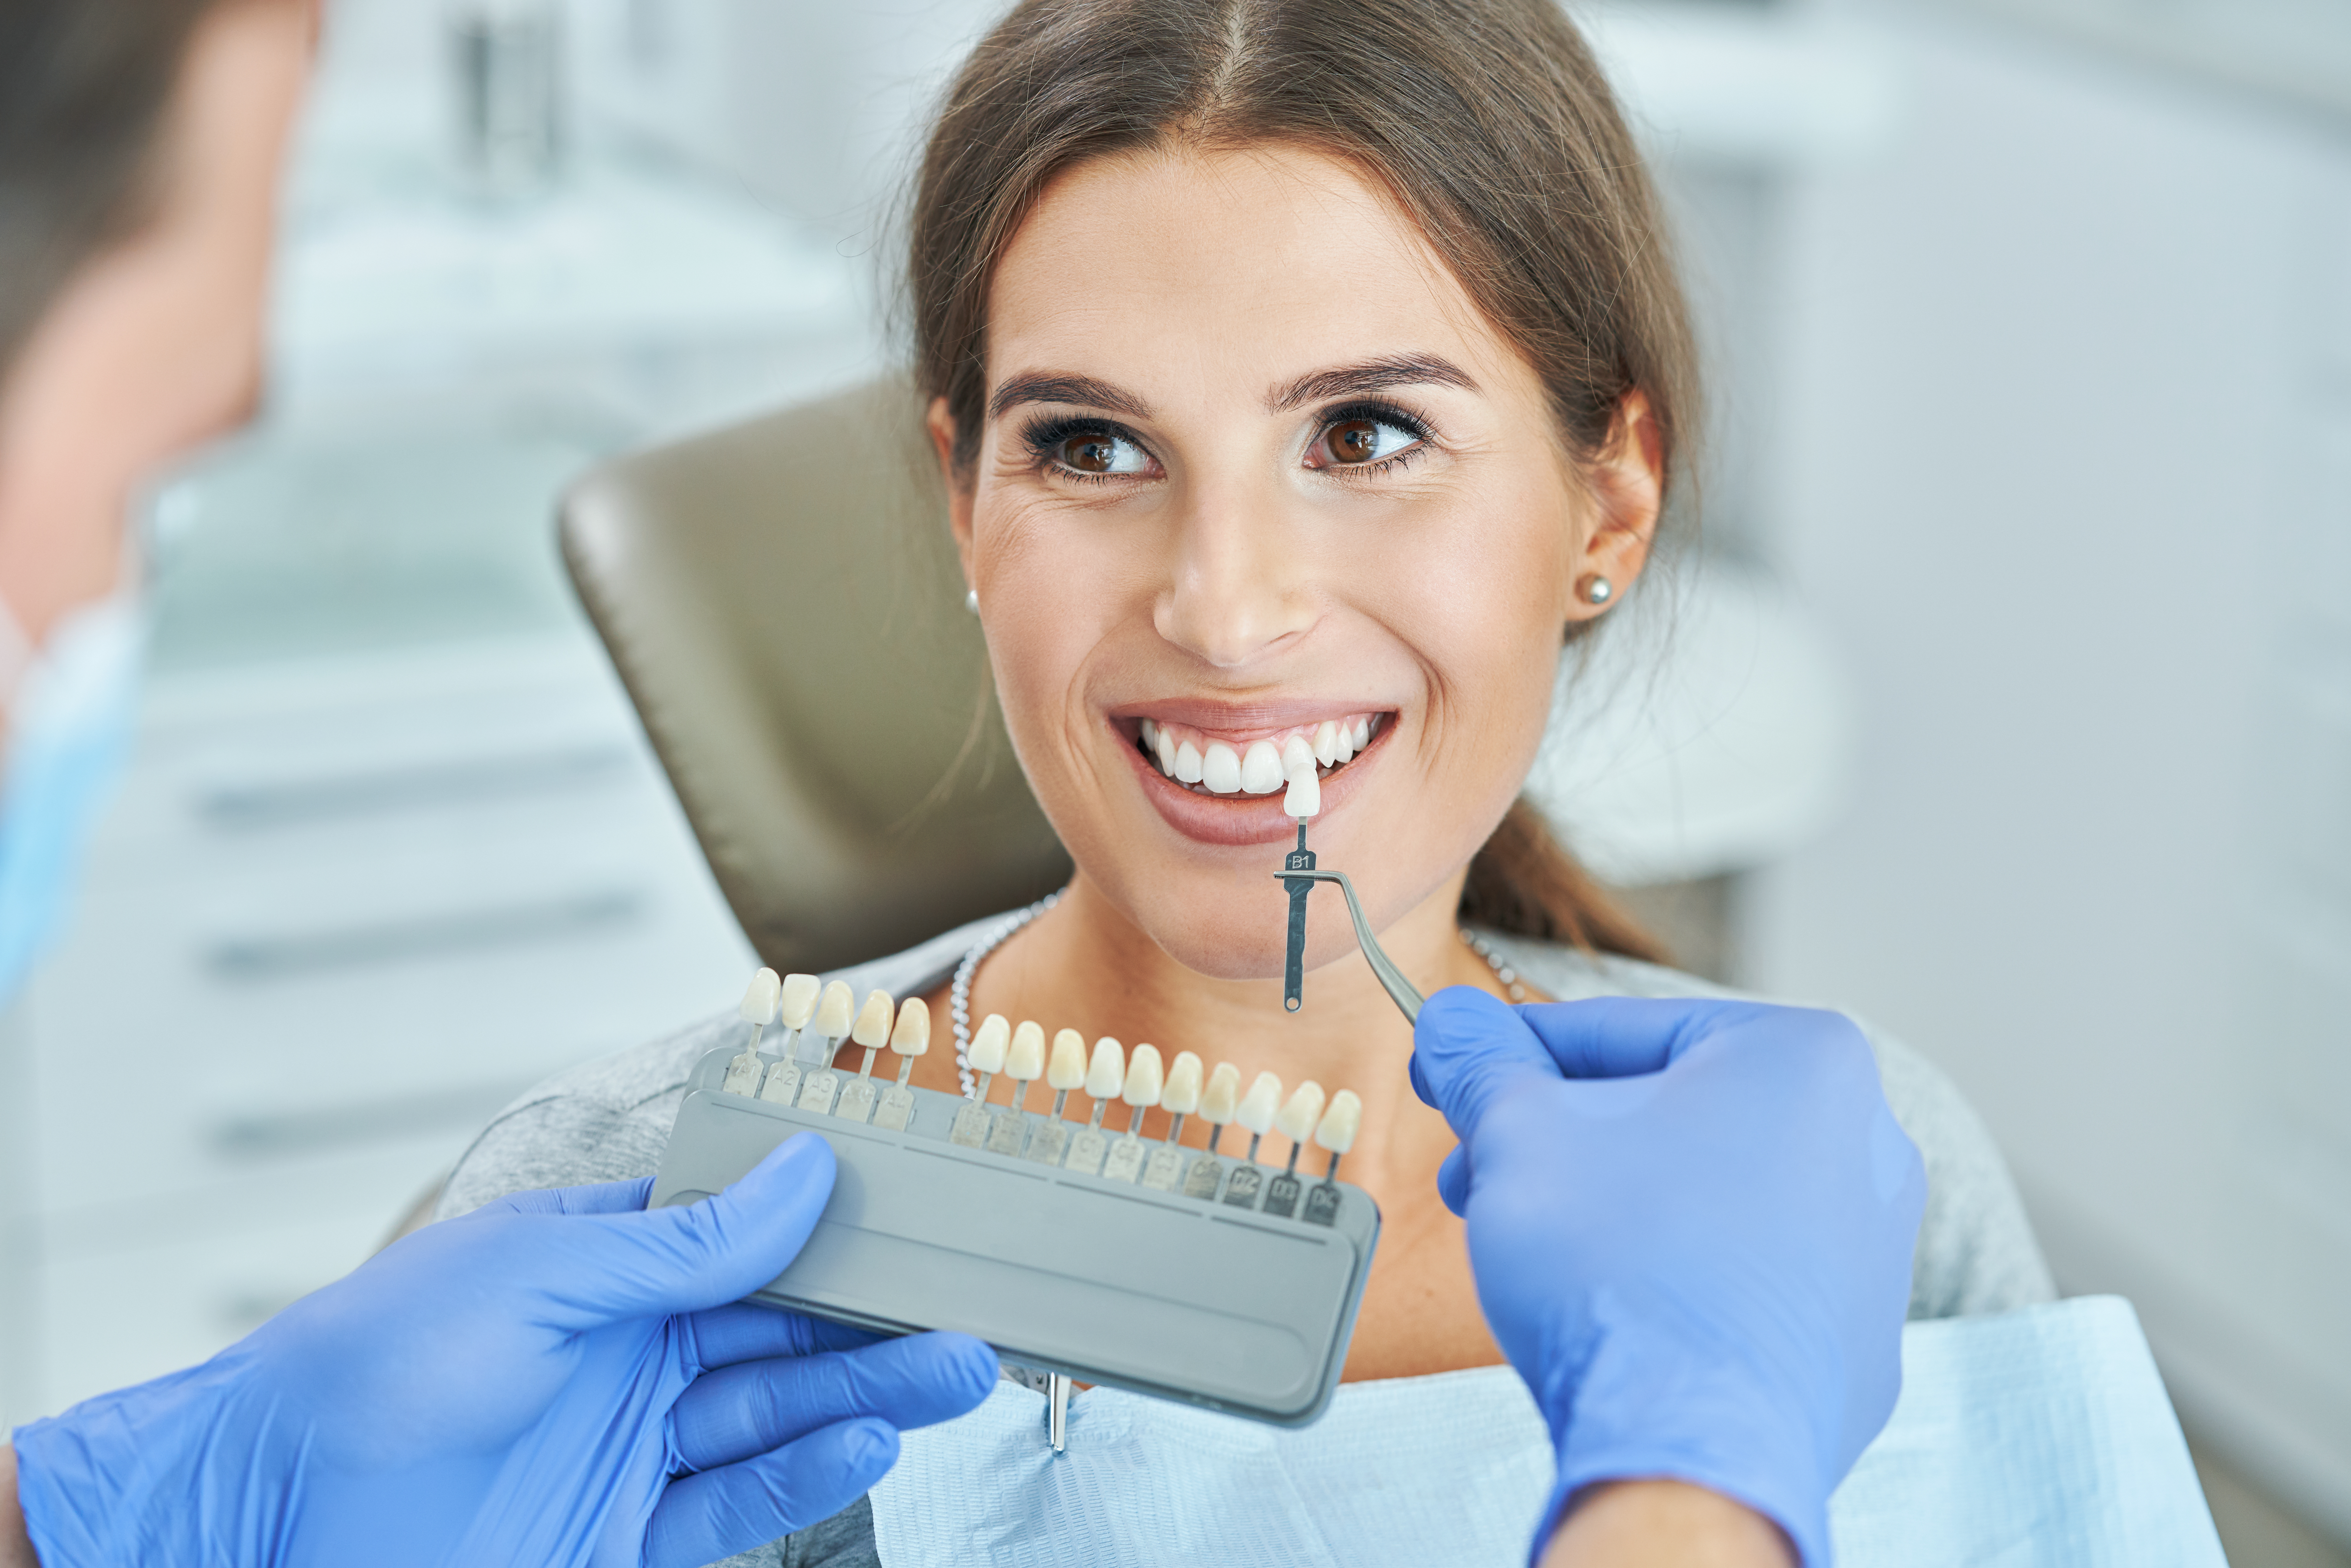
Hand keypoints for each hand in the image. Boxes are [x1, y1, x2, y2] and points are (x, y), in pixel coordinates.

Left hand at [11, 1135, 997, 1567]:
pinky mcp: (621, 1538)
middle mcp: (624, 1355)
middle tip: (969, 1317)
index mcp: (599, 1269)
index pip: (743, 1239)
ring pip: (773, 1414)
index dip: (832, 1232)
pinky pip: (733, 1502)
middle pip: (777, 1332)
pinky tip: (862, 1443)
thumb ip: (683, 1239)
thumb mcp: (539, 1273)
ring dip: (865, 1396)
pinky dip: (802, 1473)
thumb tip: (803, 1172)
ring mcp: (627, 1449)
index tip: (921, 1224)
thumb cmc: (373, 1369)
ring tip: (951, 1374)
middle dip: (875, 1325)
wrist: (264, 1517)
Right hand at [1411, 990, 1925, 1567]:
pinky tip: (1609, 1304)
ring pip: (1706, 1193)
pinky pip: (1745, 1275)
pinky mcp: (1854, 1338)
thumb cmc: (1617, 1269)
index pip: (1622, 1029)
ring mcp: (1874, 1249)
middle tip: (1478, 1168)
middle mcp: (1867, 1141)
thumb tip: (1451, 1023)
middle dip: (1560, 1140)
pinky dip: (1673, 1273)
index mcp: (1805, 1058)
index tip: (1456, 1069)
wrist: (1688, 1451)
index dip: (1514, 1052)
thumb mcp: (1519, 1134)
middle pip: (1668, 1111)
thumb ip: (1484, 1065)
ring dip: (1609, 1202)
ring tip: (1531, 1237)